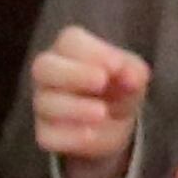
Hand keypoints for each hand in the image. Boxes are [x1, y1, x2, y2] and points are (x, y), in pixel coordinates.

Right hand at [29, 27, 150, 177]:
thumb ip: (132, 70)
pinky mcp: (44, 133)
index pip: (69, 41)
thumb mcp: (134, 73)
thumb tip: (127, 75)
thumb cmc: (120, 86)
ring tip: (102, 113)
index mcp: (69, 50)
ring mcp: (43, 103)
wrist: (116, 122)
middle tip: (101, 82)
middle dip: (73, 74)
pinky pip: (48, 135)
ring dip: (75, 107)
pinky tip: (91, 134)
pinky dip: (70, 136)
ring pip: (45, 103)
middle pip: (43, 66)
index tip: (117, 65)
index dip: (92, 51)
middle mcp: (49, 74)